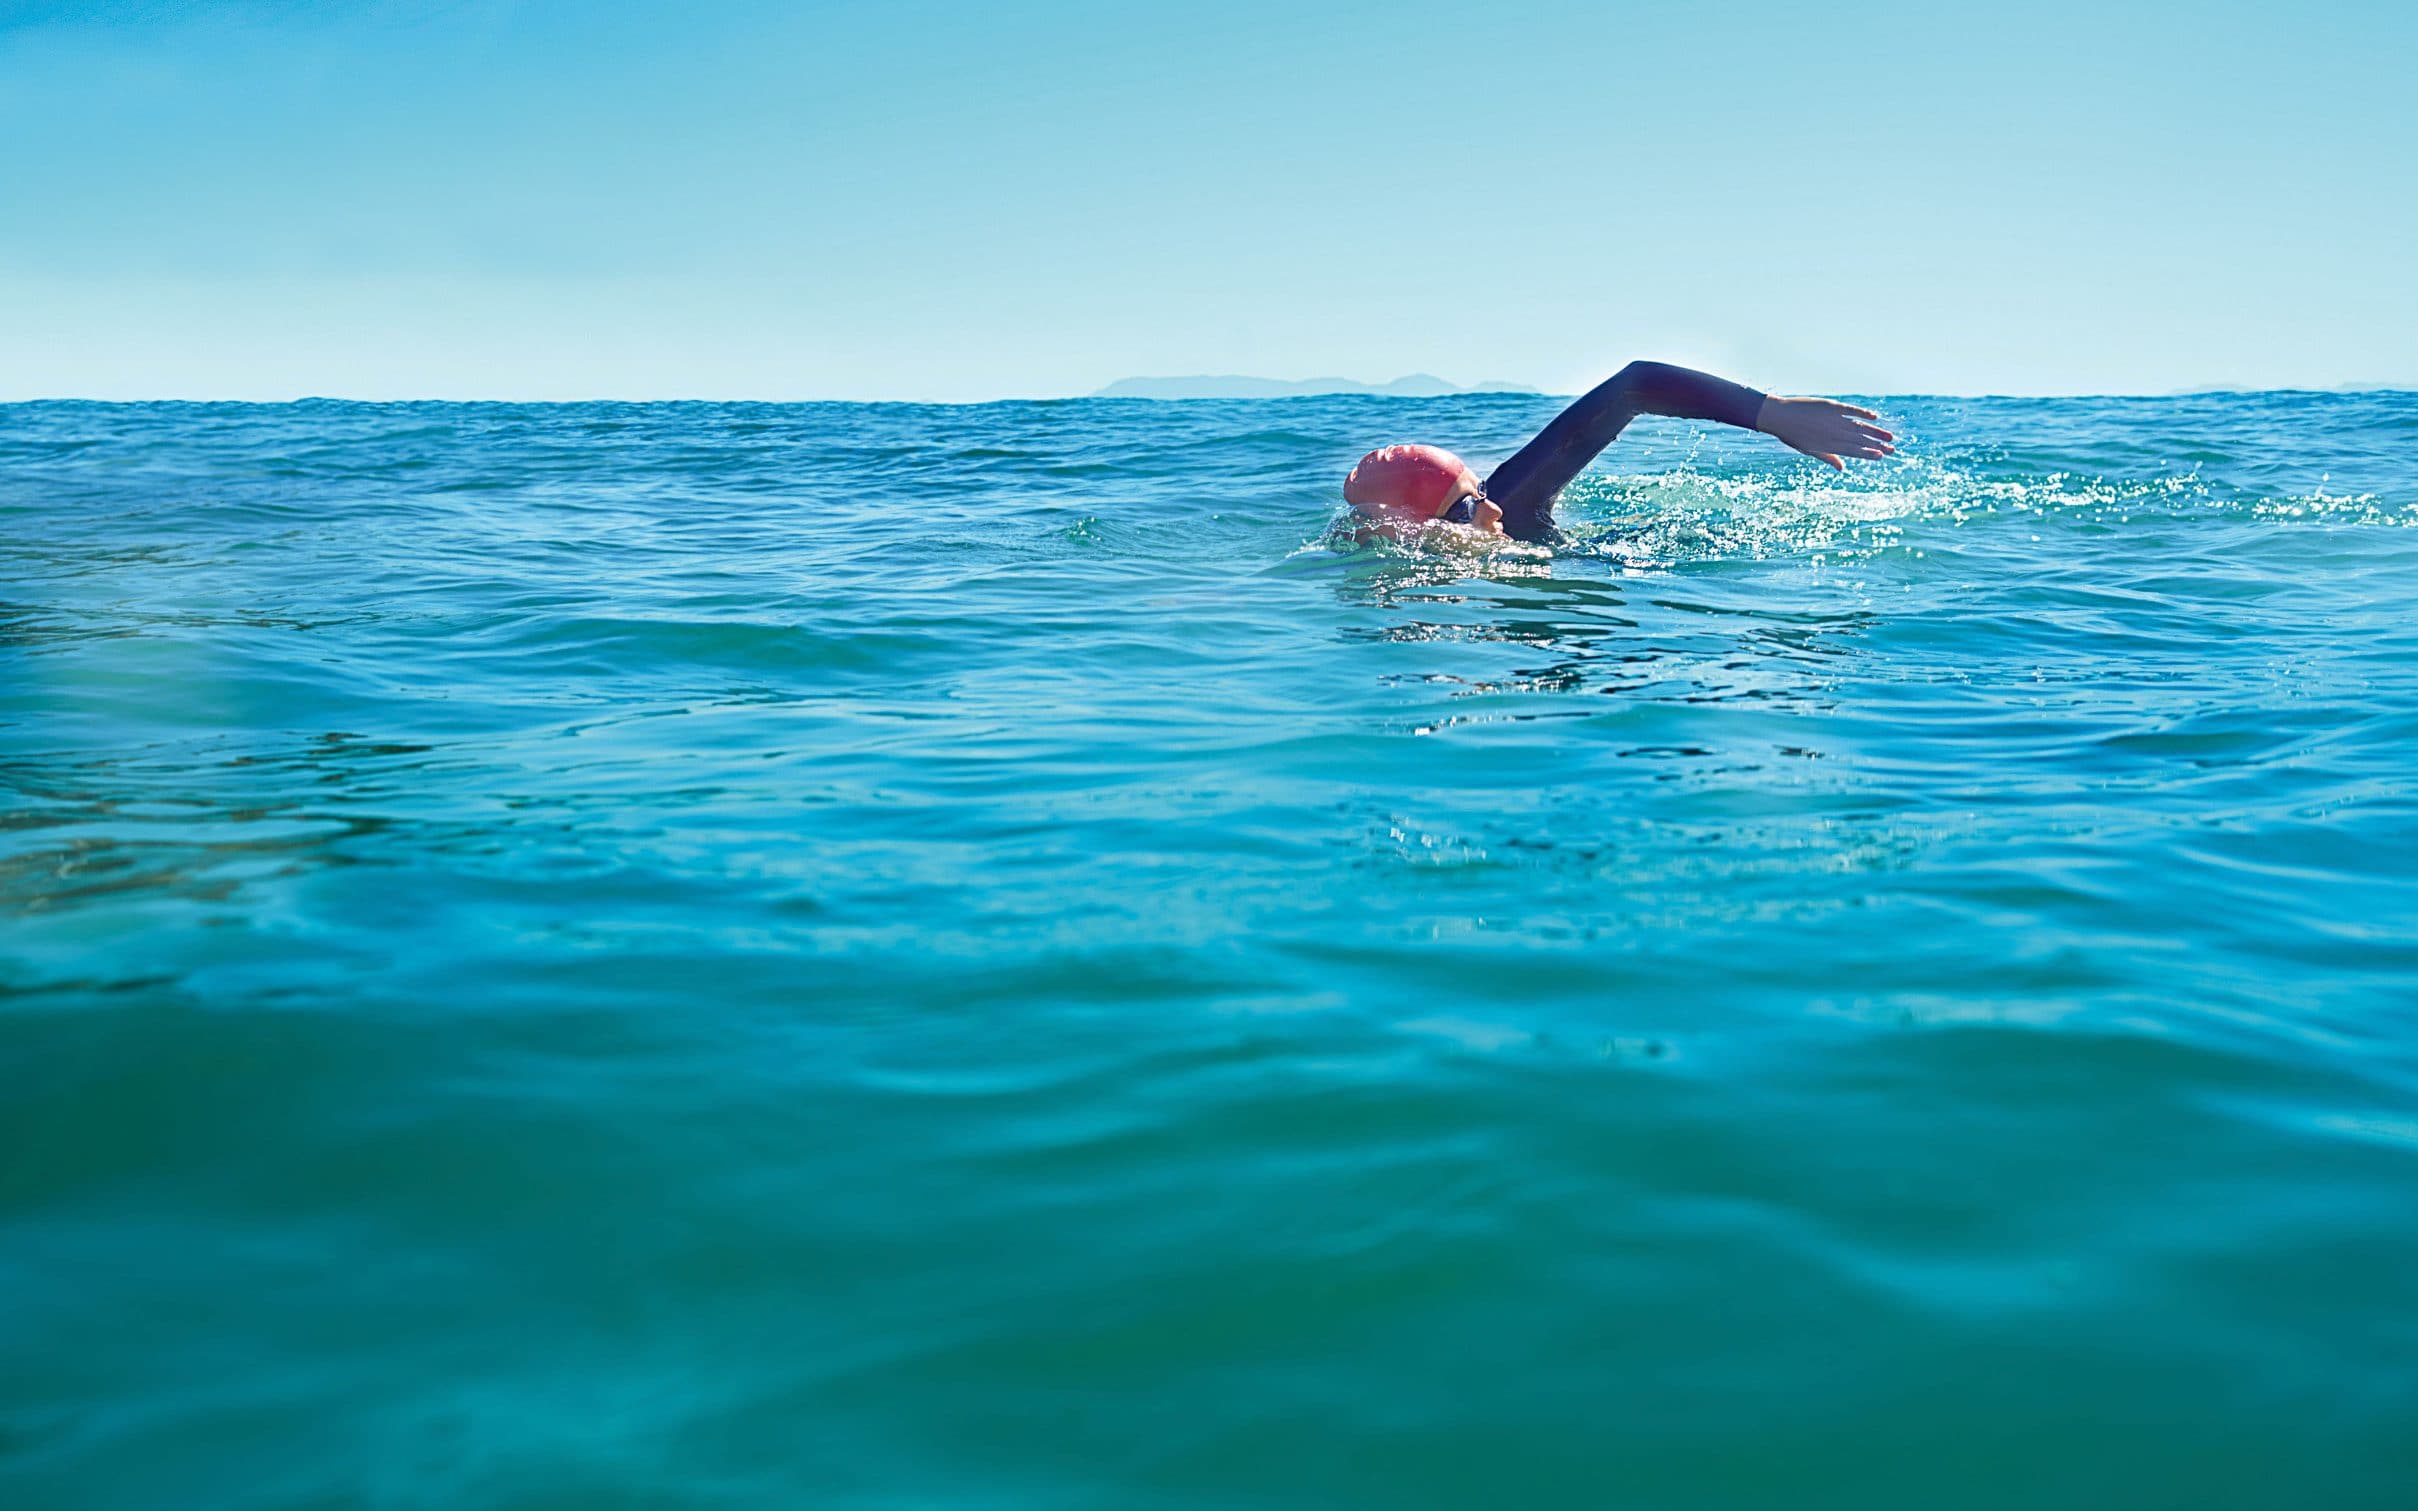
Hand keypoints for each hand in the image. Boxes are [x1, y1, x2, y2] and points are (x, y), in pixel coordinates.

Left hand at [1754, 396, 1895, 470]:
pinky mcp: (1831, 406)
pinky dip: (1863, 413)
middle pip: (1860, 440)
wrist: (1779, 416)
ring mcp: (1834, 419)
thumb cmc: (1792, 435)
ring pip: (1860, 427)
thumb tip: (1842, 468)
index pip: (1853, 451)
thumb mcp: (1809, 450)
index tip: (1881, 456)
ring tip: (1890, 437)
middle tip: (1892, 448)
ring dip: (1876, 432)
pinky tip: (1874, 417)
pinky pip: (1851, 410)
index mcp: (1829, 446)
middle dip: (1877, 445)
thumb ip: (1827, 457)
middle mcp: (1834, 433)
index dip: (1868, 454)